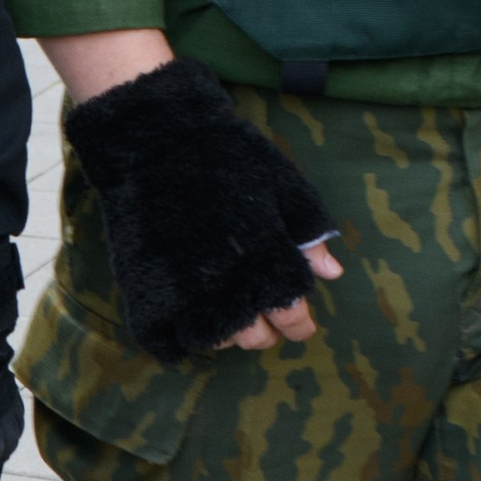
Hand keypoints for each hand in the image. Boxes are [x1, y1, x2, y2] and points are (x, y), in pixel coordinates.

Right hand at [63, 58, 340, 362]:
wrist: (154, 139)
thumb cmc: (226, 155)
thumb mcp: (281, 185)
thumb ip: (308, 233)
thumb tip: (332, 274)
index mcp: (266, 261)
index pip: (291, 316)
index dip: (299, 325)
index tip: (301, 323)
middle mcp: (228, 287)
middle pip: (254, 337)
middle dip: (266, 332)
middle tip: (265, 316)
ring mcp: (185, 294)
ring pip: (215, 341)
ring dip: (227, 334)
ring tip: (229, 313)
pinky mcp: (148, 293)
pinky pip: (166, 340)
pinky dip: (179, 341)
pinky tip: (188, 324)